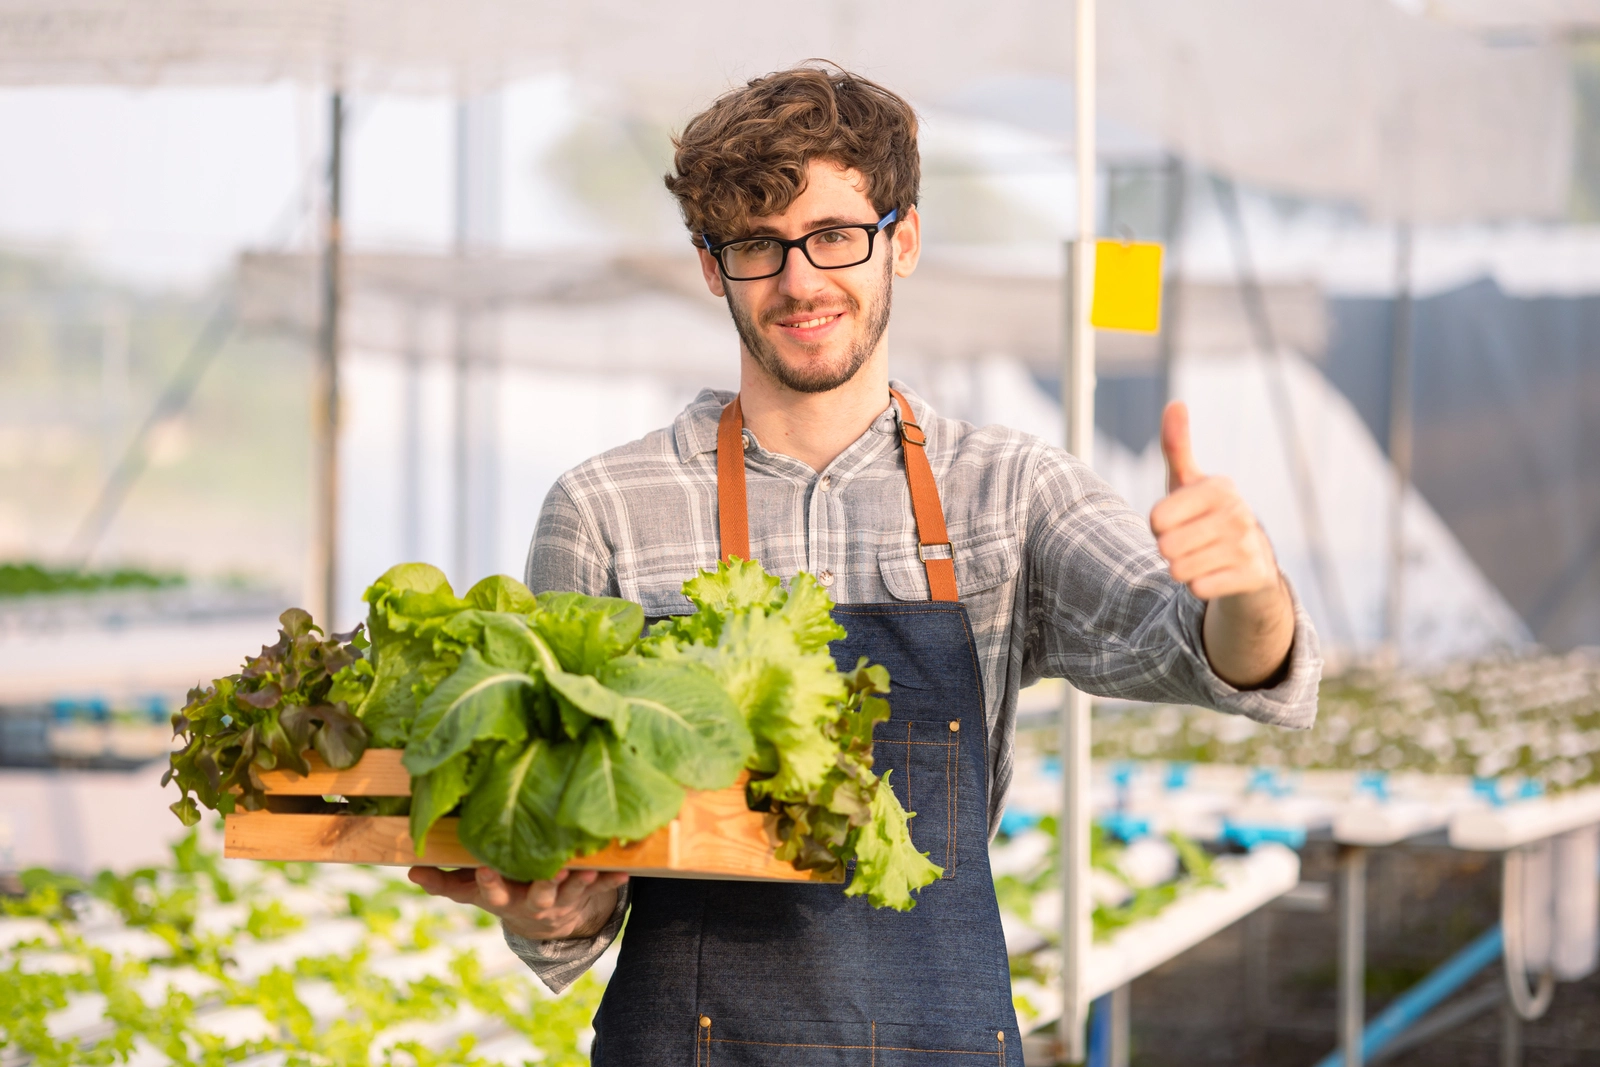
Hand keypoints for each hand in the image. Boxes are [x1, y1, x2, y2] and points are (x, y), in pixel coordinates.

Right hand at [407, 866, 627, 941]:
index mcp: (504, 898)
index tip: (484, 868)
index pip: (493, 892)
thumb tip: (410, 870)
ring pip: (572, 896)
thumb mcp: (473, 893)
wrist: (542, 921)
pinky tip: (623, 871)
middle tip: (551, 874)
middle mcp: (533, 903)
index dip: (489, 883)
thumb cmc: (503, 894)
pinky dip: (613, 882)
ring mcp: (561, 903)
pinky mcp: (586, 897)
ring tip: (587, 872)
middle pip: (539, 897)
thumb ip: (445, 882)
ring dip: (580, 885)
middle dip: (545, 887)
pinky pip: (603, 891)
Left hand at [1149, 401, 1279, 601]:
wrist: (1249, 561)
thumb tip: (1175, 403)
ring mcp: (1248, 545)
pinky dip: (1198, 587)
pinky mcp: (1253, 576)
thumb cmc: (1205, 516)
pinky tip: (1214, 575)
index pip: (1157, 518)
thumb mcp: (1187, 482)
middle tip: (1189, 543)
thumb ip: (1176, 446)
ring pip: (1179, 570)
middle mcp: (1238, 513)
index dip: (1158, 525)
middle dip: (1169, 550)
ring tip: (1201, 557)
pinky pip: (1200, 589)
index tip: (1177, 520)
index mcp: (1219, 488)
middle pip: (1166, 546)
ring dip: (1182, 569)